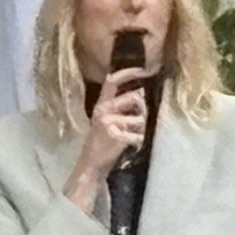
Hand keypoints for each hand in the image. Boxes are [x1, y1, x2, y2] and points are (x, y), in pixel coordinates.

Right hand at [67, 67, 153, 204]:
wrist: (90, 165)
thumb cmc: (101, 143)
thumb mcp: (106, 120)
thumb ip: (119, 107)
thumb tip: (140, 93)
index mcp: (101, 105)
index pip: (112, 81)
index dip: (128, 73)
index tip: (143, 69)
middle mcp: (103, 110)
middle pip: (135, 98)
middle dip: (143, 109)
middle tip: (140, 120)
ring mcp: (109, 123)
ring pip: (140, 120)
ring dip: (141, 130)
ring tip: (131, 138)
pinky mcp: (116, 137)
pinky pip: (138, 136)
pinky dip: (138, 143)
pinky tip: (132, 147)